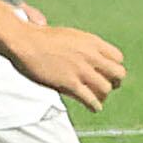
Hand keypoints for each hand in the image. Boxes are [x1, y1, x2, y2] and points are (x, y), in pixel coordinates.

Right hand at [5, 19, 125, 109]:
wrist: (24, 42)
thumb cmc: (39, 37)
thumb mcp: (68, 34)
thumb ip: (81, 44)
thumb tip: (83, 50)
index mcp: (91, 41)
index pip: (118, 57)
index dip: (114, 66)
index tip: (107, 73)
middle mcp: (91, 55)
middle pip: (118, 73)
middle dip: (115, 82)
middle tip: (108, 87)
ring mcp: (81, 70)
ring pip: (106, 88)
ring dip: (103, 95)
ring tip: (98, 100)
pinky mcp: (70, 84)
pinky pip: (90, 99)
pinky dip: (94, 106)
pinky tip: (93, 108)